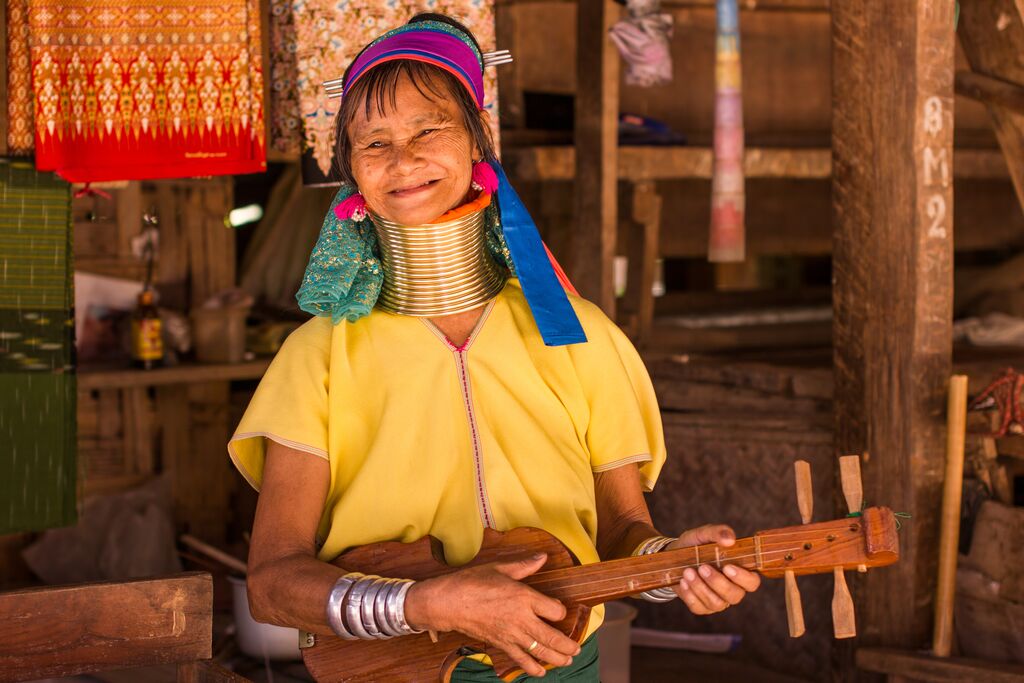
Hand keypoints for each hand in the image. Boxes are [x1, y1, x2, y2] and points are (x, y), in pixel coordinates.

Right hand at [404, 553, 580, 677]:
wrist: (448, 602)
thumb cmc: (472, 582)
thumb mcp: (500, 569)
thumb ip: (525, 566)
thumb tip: (542, 557)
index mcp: (524, 597)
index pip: (555, 610)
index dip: (561, 610)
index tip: (560, 609)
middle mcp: (521, 618)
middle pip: (552, 637)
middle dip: (567, 645)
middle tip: (576, 648)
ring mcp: (511, 634)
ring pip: (539, 651)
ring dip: (556, 658)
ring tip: (567, 660)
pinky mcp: (500, 644)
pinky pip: (520, 659)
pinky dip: (532, 668)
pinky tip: (540, 671)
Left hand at [667, 524, 760, 614]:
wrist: (672, 555)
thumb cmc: (695, 544)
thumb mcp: (704, 534)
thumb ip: (718, 532)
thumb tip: (730, 539)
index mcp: (740, 572)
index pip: (752, 582)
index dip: (743, 578)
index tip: (728, 567)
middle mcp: (732, 589)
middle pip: (735, 595)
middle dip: (717, 582)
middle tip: (703, 567)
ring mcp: (718, 600)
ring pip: (716, 603)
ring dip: (701, 587)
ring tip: (688, 572)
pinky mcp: (701, 607)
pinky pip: (698, 607)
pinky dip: (689, 594)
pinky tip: (683, 581)